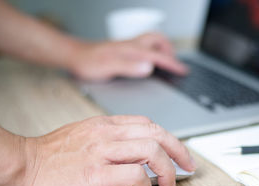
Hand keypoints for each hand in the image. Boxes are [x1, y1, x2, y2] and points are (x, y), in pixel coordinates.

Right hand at [21, 115, 195, 185]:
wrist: (23, 164)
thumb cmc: (52, 153)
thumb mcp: (85, 134)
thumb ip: (110, 137)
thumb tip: (136, 151)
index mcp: (106, 124)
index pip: (149, 125)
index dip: (170, 139)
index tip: (179, 154)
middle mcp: (107, 134)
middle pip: (158, 134)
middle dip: (180, 152)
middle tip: (187, 168)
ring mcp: (102, 153)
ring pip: (151, 151)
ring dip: (167, 170)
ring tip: (168, 185)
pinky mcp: (95, 175)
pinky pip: (134, 175)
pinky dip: (144, 185)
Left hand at [68, 33, 187, 80]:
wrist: (75, 56)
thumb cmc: (88, 63)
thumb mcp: (108, 67)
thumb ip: (129, 67)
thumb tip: (148, 67)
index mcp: (131, 50)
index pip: (158, 56)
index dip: (172, 64)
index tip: (183, 71)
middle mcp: (131, 46)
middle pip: (158, 40)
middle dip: (170, 50)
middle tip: (175, 63)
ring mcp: (128, 47)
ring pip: (151, 41)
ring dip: (161, 48)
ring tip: (166, 61)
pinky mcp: (123, 50)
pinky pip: (144, 46)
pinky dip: (152, 51)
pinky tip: (148, 61)